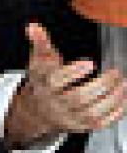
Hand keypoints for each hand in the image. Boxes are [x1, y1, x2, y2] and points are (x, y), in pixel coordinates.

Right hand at [3, 23, 126, 148]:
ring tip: (123, 84)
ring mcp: (70, 117)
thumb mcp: (39, 62)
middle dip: (102, 85)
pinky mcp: (82, 126)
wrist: (37, 111)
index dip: (74, 72)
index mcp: (46, 84)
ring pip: (93, 112)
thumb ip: (40, 43)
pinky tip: (123, 100)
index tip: (90, 63)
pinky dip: (115, 113)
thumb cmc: (43, 82)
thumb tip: (33, 26)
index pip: (57, 80)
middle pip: (79, 97)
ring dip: (113, 98)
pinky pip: (101, 123)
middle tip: (115, 73)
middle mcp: (57, 103)